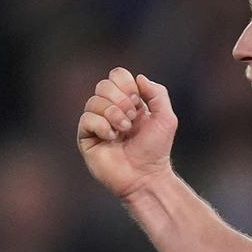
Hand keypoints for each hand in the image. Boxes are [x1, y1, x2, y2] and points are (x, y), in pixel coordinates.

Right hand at [77, 67, 178, 197]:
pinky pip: (86, 119)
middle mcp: (110, 109)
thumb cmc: (156, 150)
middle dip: (121, 99)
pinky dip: (102, 125)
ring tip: (124, 130)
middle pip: (103, 85)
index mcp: (128, 101)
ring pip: (93, 101)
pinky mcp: (86, 138)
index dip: (126, 84)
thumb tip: (138, 77)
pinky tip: (112, 138)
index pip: (117, 76)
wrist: (146, 176)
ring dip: (114, 114)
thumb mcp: (166, 118)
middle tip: (132, 118)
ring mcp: (97, 123)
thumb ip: (157, 93)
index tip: (138, 101)